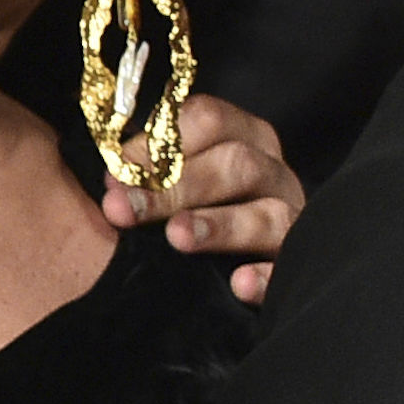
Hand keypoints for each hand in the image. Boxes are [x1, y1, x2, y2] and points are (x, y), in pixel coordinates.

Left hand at [103, 94, 303, 303]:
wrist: (230, 269)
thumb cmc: (189, 213)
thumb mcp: (170, 180)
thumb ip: (145, 169)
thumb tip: (109, 178)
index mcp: (242, 139)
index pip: (209, 120)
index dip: (157, 143)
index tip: (114, 175)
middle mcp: (272, 173)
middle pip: (237, 163)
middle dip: (176, 187)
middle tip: (122, 210)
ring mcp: (291, 218)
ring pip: (267, 213)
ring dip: (220, 225)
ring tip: (177, 237)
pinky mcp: (294, 264)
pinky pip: (287, 268)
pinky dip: (266, 276)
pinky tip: (239, 283)